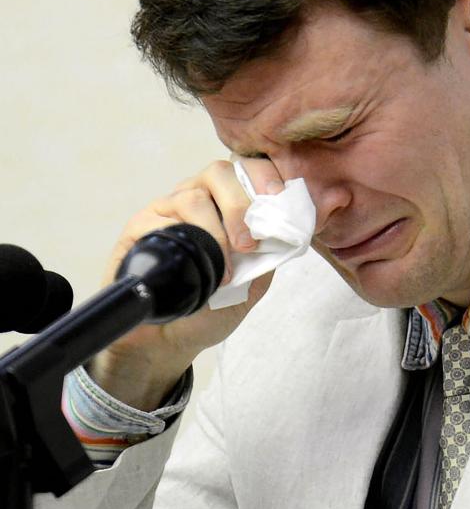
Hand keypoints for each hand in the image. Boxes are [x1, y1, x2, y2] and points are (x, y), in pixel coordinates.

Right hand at [90, 157, 283, 409]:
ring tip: (226, 272)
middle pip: (218, 172)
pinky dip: (184, 241)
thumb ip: (271, 257)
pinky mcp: (139, 228)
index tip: (277, 197)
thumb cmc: (212, 307)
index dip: (263, 175)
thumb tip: (292, 233)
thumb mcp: (253, 284)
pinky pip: (159, 220)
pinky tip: (197, 271)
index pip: (245, 169)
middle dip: (240, 204)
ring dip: (215, 232)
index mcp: (226, 203)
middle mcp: (196, 198)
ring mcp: (166, 210)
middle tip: (249, 244)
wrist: (168, 339)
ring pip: (191, 196)